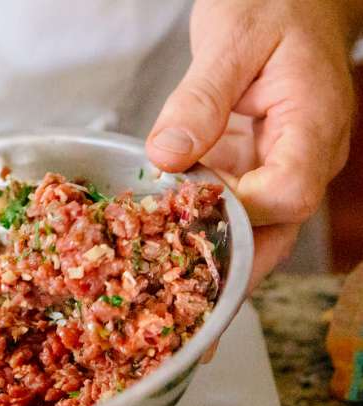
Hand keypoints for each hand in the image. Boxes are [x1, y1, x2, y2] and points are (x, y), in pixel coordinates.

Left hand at [146, 0, 359, 289]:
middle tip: (178, 301)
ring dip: (213, 257)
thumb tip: (168, 156)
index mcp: (312, 123)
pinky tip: (167, 246)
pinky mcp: (256, 166)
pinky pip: (236, 209)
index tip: (190, 212)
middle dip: (229, 266)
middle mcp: (305, 156)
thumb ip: (200, 100)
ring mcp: (282, 165)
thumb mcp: (229, 40)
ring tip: (166, 290)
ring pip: (256, 231)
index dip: (242, 214)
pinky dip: (202, 228)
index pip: (288, 193)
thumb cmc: (272, 6)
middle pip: (277, 231)